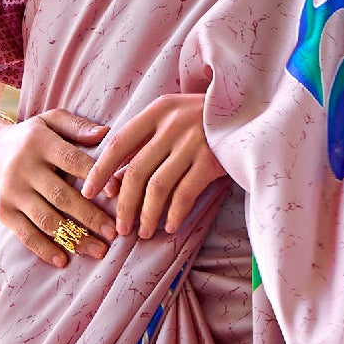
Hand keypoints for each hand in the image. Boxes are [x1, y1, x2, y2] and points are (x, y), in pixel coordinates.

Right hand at [0, 107, 118, 271]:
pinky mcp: (3, 211)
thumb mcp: (49, 121)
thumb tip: (106, 134)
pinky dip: (44, 249)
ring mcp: (11, 191)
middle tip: (114, 233)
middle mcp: (23, 167)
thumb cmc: (30, 137)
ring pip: (46, 220)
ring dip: (74, 238)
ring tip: (98, 251)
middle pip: (61, 196)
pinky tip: (64, 260)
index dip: (95, 177)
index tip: (118, 193)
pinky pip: (25, 234)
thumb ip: (77, 126)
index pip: (72, 160)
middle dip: (90, 217)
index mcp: (40, 142)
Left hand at [80, 94, 226, 240]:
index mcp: (158, 110)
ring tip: (142, 233)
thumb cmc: (208, 120)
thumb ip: (146, 141)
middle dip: (124, 205)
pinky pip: (185, 194)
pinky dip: (174, 213)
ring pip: (158, 187)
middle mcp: (173, 124)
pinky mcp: (213, 160)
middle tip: (120, 227)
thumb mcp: (175, 118)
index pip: (118, 143)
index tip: (89, 192)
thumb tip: (115, 180)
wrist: (254, 112)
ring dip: (147, 214)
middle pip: (136, 171)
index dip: (100, 170)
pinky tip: (170, 226)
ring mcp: (194, 142)